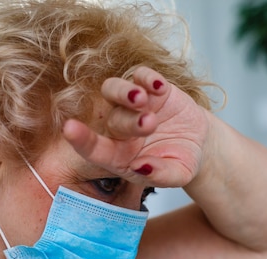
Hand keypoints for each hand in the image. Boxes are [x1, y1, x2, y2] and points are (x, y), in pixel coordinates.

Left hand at [62, 66, 209, 187]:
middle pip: (112, 119)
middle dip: (129, 120)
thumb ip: (160, 175)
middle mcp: (120, 128)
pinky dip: (147, 77)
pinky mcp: (150, 88)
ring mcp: (134, 105)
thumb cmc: (179, 162)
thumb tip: (140, 167)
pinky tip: (160, 86)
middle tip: (150, 124)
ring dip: (125, 92)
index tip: (69, 129)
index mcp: (119, 155)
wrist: (198, 143)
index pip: (94, 149)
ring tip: (142, 98)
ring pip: (113, 89)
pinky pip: (140, 75)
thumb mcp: (177, 175)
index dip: (81, 140)